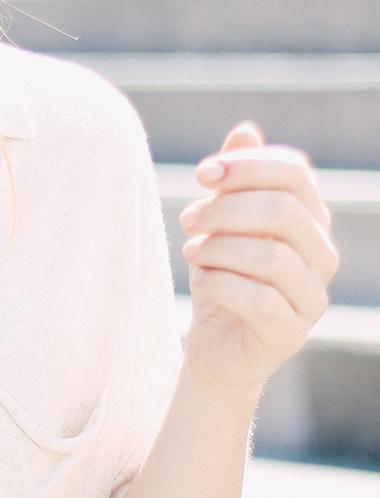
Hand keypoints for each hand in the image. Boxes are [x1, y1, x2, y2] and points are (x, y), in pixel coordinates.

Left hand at [179, 122, 338, 401]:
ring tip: (191, 253)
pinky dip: (222, 284)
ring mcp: (312, 298)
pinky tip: (199, 280)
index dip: (247, 166)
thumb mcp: (222, 230)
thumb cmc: (221, 284)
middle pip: (284, 210)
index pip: (295, 173)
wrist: (215, 354)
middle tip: (188, 219)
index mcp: (311, 221)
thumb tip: (244, 130)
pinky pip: (261, 299)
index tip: (201, 174)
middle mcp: (322, 256)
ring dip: (220, 248)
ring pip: (272, 256)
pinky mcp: (290, 335)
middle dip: (226, 209)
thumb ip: (235, 183)